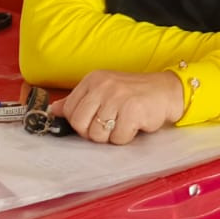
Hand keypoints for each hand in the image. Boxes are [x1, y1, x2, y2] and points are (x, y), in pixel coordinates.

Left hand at [48, 69, 184, 144]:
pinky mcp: (133, 110)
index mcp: (93, 80)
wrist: (167, 90)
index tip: (95, 121)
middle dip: (94, 132)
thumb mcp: (104, 90)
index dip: (81, 124)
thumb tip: (53, 110)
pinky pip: (118, 138)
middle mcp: (103, 86)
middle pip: (80, 125)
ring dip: (112, 136)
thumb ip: (79, 101)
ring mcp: (118, 97)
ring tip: (124, 122)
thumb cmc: (134, 93)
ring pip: (98, 135)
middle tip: (110, 125)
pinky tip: (135, 124)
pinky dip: (127, 137)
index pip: (70, 111)